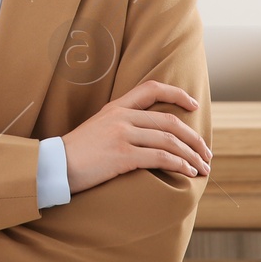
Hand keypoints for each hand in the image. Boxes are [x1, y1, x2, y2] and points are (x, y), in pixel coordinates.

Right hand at [61, 79, 211, 194]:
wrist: (54, 166)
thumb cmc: (76, 152)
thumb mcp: (97, 128)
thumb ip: (120, 124)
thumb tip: (146, 134)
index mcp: (116, 107)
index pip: (151, 89)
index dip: (176, 94)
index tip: (193, 105)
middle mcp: (121, 117)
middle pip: (169, 121)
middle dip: (194, 138)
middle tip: (206, 153)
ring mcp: (122, 135)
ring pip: (169, 140)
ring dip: (191, 155)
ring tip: (202, 167)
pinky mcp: (122, 155)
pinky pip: (160, 157)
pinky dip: (180, 165)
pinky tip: (188, 172)